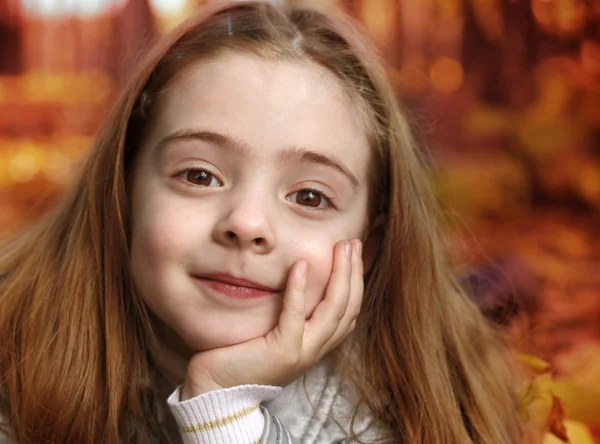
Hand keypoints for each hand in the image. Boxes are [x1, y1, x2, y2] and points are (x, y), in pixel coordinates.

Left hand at [181, 239, 363, 399]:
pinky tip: (299, 265)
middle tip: (352, 242)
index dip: (355, 280)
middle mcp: (316, 348)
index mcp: (317, 343)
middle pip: (348, 307)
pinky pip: (296, 316)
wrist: (217, 390)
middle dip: (353, 271)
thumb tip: (293, 277)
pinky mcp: (283, 351)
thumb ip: (289, 312)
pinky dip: (299, 289)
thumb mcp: (273, 331)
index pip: (349, 311)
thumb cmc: (239, 355)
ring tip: (341, 247)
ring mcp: (303, 352)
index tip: (353, 253)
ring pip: (334, 310)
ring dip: (341, 274)